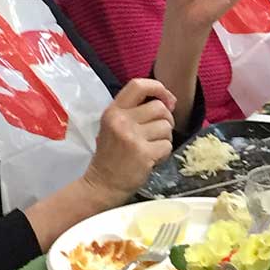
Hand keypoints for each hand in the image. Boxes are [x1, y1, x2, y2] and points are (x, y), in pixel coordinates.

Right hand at [82, 77, 176, 201]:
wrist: (102, 184)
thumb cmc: (111, 154)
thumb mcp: (115, 125)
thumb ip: (135, 111)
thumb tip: (167, 100)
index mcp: (114, 110)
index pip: (138, 85)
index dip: (158, 88)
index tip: (167, 100)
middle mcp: (121, 120)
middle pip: (160, 108)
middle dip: (166, 120)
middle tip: (157, 133)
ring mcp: (132, 137)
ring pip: (166, 127)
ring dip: (165, 138)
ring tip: (152, 147)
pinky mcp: (143, 153)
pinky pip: (167, 145)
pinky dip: (164, 153)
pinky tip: (152, 158)